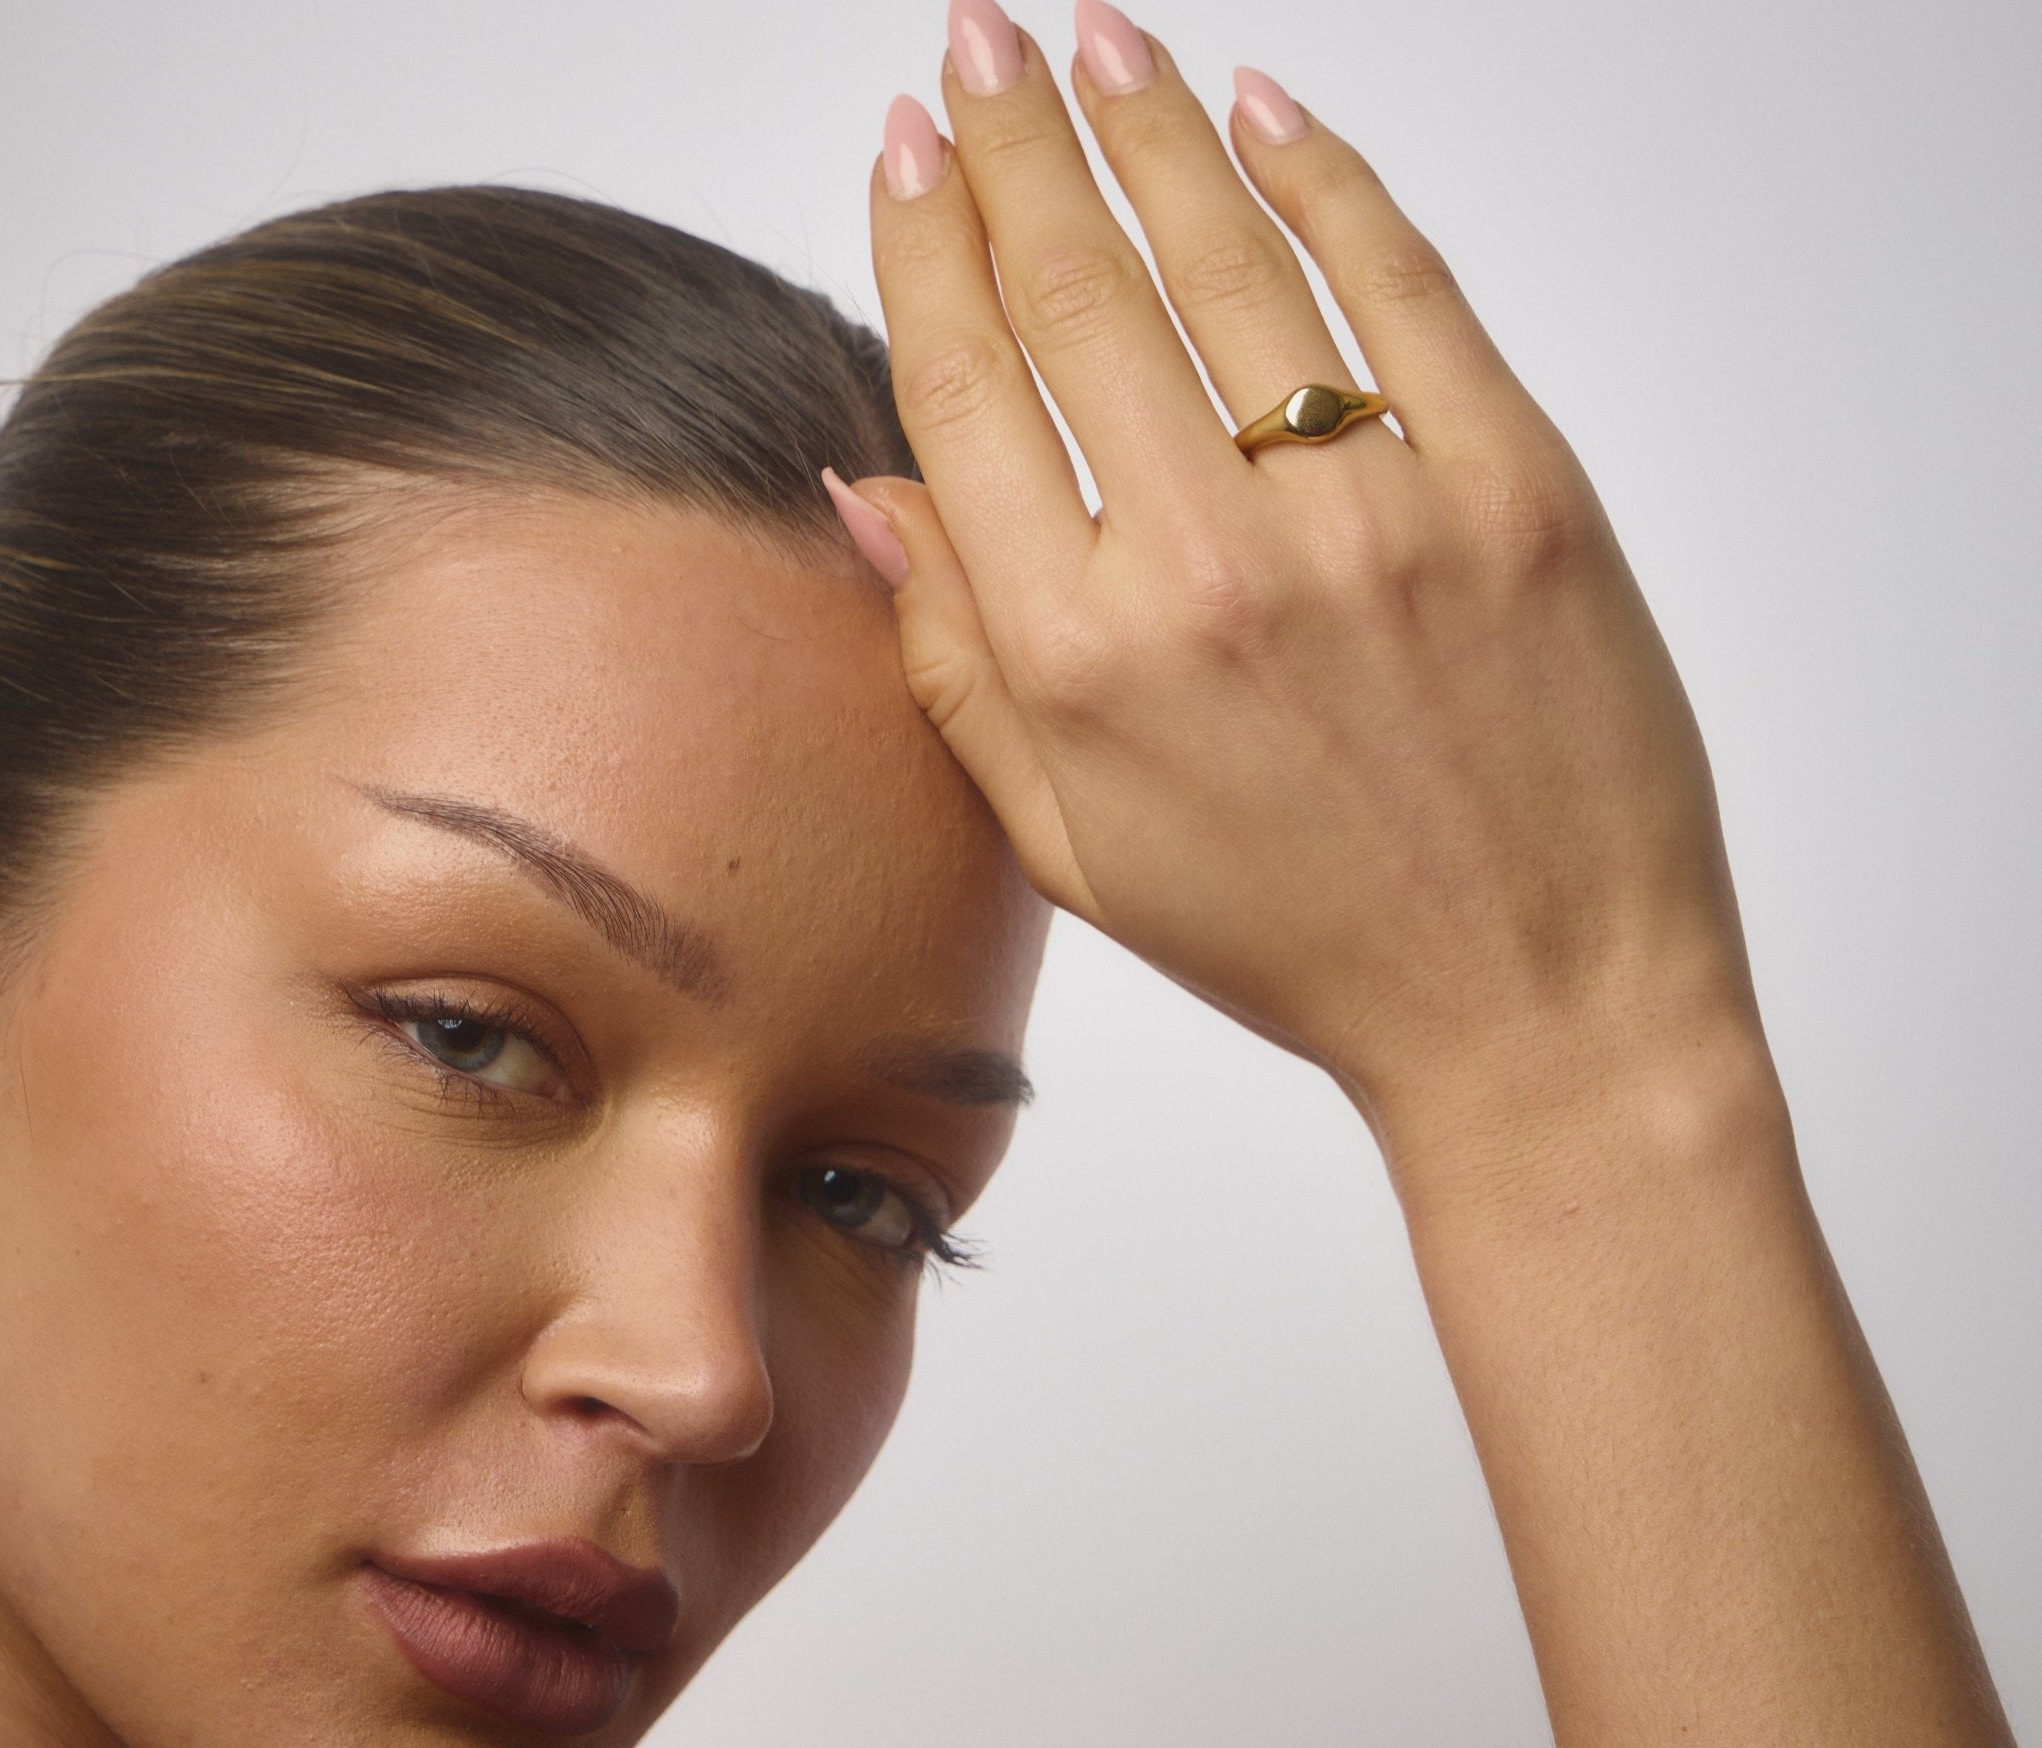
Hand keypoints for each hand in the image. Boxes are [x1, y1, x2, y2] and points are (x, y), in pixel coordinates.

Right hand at [837, 0, 1762, 1138]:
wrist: (1534, 999)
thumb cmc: (1302, 940)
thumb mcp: (1080, 853)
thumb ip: (959, 670)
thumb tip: (866, 496)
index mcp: (1083, 661)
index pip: (968, 392)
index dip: (922, 250)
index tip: (901, 155)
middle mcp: (1211, 566)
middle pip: (1079, 293)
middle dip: (1012, 141)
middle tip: (974, 39)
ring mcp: (1374, 515)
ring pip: (1231, 261)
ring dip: (1151, 128)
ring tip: (1096, 41)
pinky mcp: (1515, 489)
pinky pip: (1404, 288)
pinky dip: (1330, 182)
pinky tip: (1266, 114)